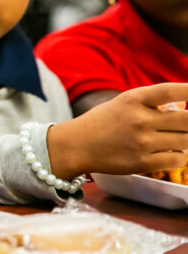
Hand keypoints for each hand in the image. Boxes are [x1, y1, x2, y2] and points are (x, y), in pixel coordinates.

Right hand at [47, 83, 187, 178]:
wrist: (77, 145)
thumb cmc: (103, 121)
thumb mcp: (123, 104)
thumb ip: (152, 103)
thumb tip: (185, 105)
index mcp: (133, 99)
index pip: (170, 91)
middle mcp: (139, 120)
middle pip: (187, 120)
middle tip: (184, 124)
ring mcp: (142, 142)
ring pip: (186, 141)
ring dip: (185, 139)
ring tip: (173, 138)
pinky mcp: (143, 163)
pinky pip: (178, 160)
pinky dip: (179, 156)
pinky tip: (170, 152)